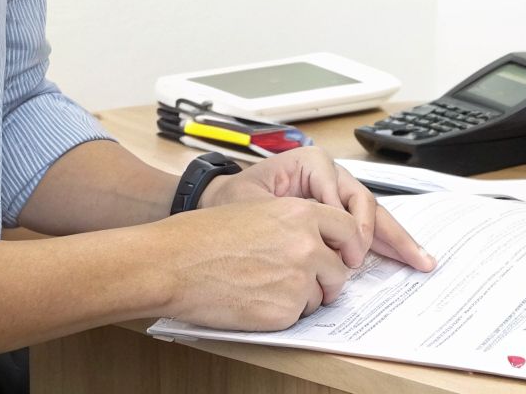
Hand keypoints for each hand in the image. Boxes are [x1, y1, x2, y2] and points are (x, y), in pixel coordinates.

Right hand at [149, 196, 362, 330]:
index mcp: (301, 213)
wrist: (175, 263)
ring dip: (302, 296)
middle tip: (306, 281)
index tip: (348, 256)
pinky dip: (281, 313)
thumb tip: (320, 240)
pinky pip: (297, 316)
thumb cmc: (204, 236)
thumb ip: (295, 222)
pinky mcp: (284, 311)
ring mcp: (298, 280)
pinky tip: (254, 300)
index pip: (349, 229)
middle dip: (327, 278)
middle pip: (340, 269)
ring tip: (265, 287)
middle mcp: (307, 245)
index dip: (349, 246)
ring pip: (319, 296)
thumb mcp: (258, 210)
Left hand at [204, 147, 435, 272]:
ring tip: (419, 259)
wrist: (218, 206)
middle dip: (391, 233)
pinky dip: (381, 243)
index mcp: (311, 164)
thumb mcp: (255, 202)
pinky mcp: (332, 213)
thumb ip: (291, 213)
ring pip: (371, 216)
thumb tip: (326, 231)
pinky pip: (361, 226)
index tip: (349, 252)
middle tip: (412, 257)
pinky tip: (403, 256)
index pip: (344, 192)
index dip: (351, 224)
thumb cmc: (231, 201)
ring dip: (394, 239)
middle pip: (366, 204)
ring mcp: (333, 195)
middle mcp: (328, 176)